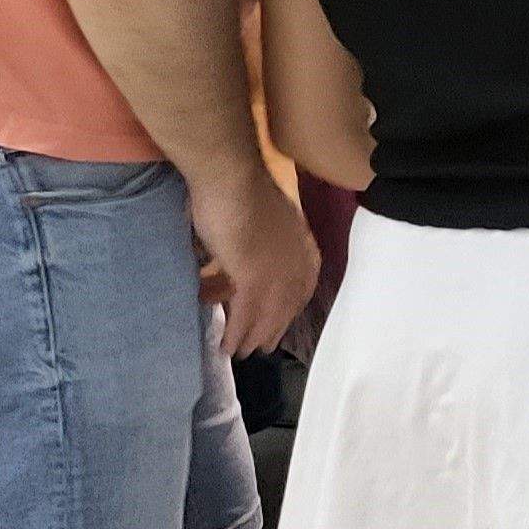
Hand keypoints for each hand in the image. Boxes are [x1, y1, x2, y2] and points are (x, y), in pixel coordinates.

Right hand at [187, 171, 317, 357]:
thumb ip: (261, 241)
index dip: (288, 308)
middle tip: (261, 347)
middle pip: (287, 304)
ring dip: (252, 336)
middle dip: (274, 327)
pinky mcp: (255, 278)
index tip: (279, 323)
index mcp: (302, 244)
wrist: (230, 176)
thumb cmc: (239, 188)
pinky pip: (244, 314)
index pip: (301, 285)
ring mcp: (278, 271)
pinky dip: (235, 333)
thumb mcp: (261, 220)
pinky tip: (226, 346)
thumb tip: (245, 260)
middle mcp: (297, 261)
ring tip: (241, 353)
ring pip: (267, 314)